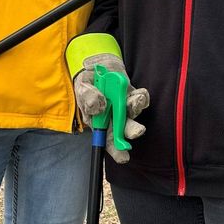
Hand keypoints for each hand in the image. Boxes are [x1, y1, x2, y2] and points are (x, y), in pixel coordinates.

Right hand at [67, 34, 148, 163]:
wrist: (97, 66)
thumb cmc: (87, 83)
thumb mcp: (81, 88)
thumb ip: (87, 97)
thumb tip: (99, 106)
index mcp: (100, 123)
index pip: (108, 141)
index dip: (116, 150)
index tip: (123, 157)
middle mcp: (114, 118)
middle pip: (125, 129)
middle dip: (132, 131)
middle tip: (137, 131)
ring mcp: (125, 107)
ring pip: (134, 113)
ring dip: (136, 108)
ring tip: (134, 99)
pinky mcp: (133, 95)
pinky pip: (141, 99)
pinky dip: (142, 97)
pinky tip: (138, 93)